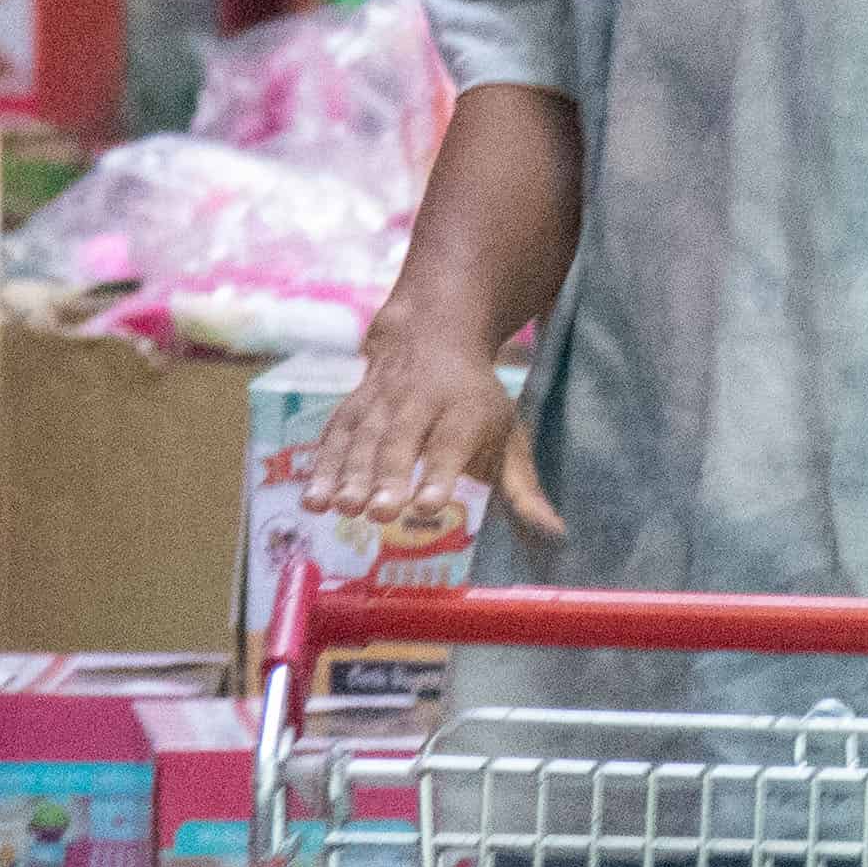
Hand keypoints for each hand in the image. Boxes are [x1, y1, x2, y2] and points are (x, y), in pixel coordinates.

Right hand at [295, 323, 557, 550]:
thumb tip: (554, 534)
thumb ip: (523, 488)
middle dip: (389, 476)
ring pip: (362, 437)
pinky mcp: (353, 404)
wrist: (432, 332)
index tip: (430, 506)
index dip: (440, 473)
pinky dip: (321, 466)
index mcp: (465, 410)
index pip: (451, 443)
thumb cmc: (477, 402)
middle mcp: (420, 401)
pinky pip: (334, 435)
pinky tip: (313, 501)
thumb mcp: (508, 434)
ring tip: (341, 509)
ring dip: (349, 474)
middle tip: (381, 513)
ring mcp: (381, 400)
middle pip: (401, 440)